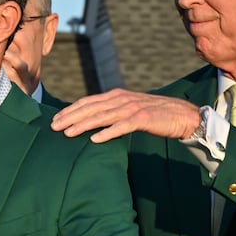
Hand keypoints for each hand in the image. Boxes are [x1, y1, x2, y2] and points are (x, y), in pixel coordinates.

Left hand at [52, 90, 201, 142]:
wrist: (182, 115)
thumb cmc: (154, 115)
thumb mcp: (129, 110)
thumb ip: (112, 112)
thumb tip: (92, 121)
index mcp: (117, 95)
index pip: (88, 101)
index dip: (71, 109)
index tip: (56, 118)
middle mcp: (122, 99)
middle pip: (91, 107)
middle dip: (70, 117)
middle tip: (54, 127)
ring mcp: (132, 108)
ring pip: (102, 116)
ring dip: (83, 125)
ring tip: (68, 133)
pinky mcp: (143, 118)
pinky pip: (121, 126)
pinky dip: (107, 133)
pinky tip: (94, 140)